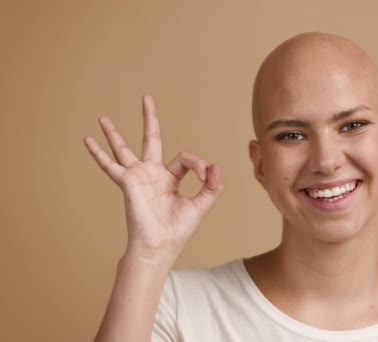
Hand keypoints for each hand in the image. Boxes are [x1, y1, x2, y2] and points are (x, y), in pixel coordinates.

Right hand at [84, 95, 222, 261]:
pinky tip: (87, 140)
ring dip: (113, 133)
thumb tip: (216, 165)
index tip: (206, 174)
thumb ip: (211, 185)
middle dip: (149, 119)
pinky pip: (110, 165)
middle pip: (151, 139)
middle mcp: (153, 174)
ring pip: (124, 149)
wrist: (160, 246)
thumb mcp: (201, 205)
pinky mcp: (127, 183)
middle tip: (146, 98)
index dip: (198, 164)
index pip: (185, 158)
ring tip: (103, 117)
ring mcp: (138, 177)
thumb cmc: (178, 230)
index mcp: (171, 178)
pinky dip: (98, 154)